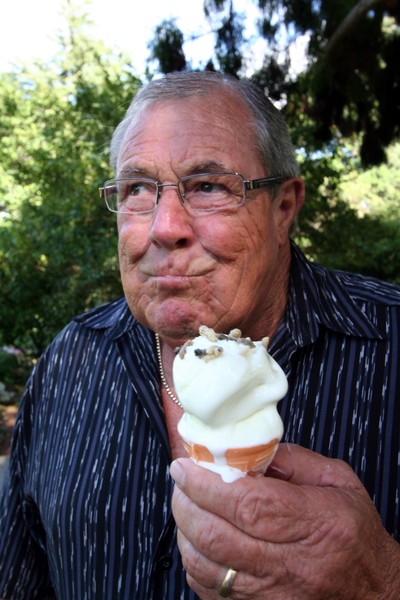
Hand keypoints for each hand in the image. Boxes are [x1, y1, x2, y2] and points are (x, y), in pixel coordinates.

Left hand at [170, 444, 399, 598]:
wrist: (374, 594)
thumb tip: (247, 448)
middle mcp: (291, 564)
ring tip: (185, 505)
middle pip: (217, 536)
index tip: (185, 466)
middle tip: (180, 481)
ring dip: (184, 531)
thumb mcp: (338, 482)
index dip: (207, 484)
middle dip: (185, 503)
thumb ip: (294, 460)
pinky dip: (193, 561)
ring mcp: (272, 594)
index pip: (247, 504)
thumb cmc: (355, 535)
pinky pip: (209, 590)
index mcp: (315, 524)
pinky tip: (197, 539)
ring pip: (205, 567)